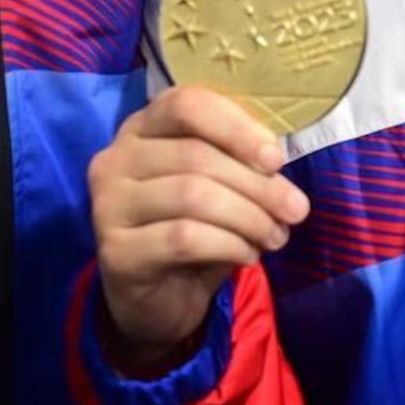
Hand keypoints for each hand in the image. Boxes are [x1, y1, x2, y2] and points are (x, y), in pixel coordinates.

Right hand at [90, 86, 308, 371]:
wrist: (156, 300)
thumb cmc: (192, 230)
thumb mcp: (219, 187)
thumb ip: (239, 164)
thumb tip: (276, 164)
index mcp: (142, 129)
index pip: (186, 105)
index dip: (236, 127)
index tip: (276, 159)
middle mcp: (115, 159)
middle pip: (195, 155)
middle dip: (257, 184)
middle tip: (296, 210)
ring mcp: (108, 205)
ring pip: (192, 196)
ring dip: (249, 217)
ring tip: (275, 236)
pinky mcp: (115, 251)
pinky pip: (184, 239)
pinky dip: (229, 245)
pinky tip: (248, 256)